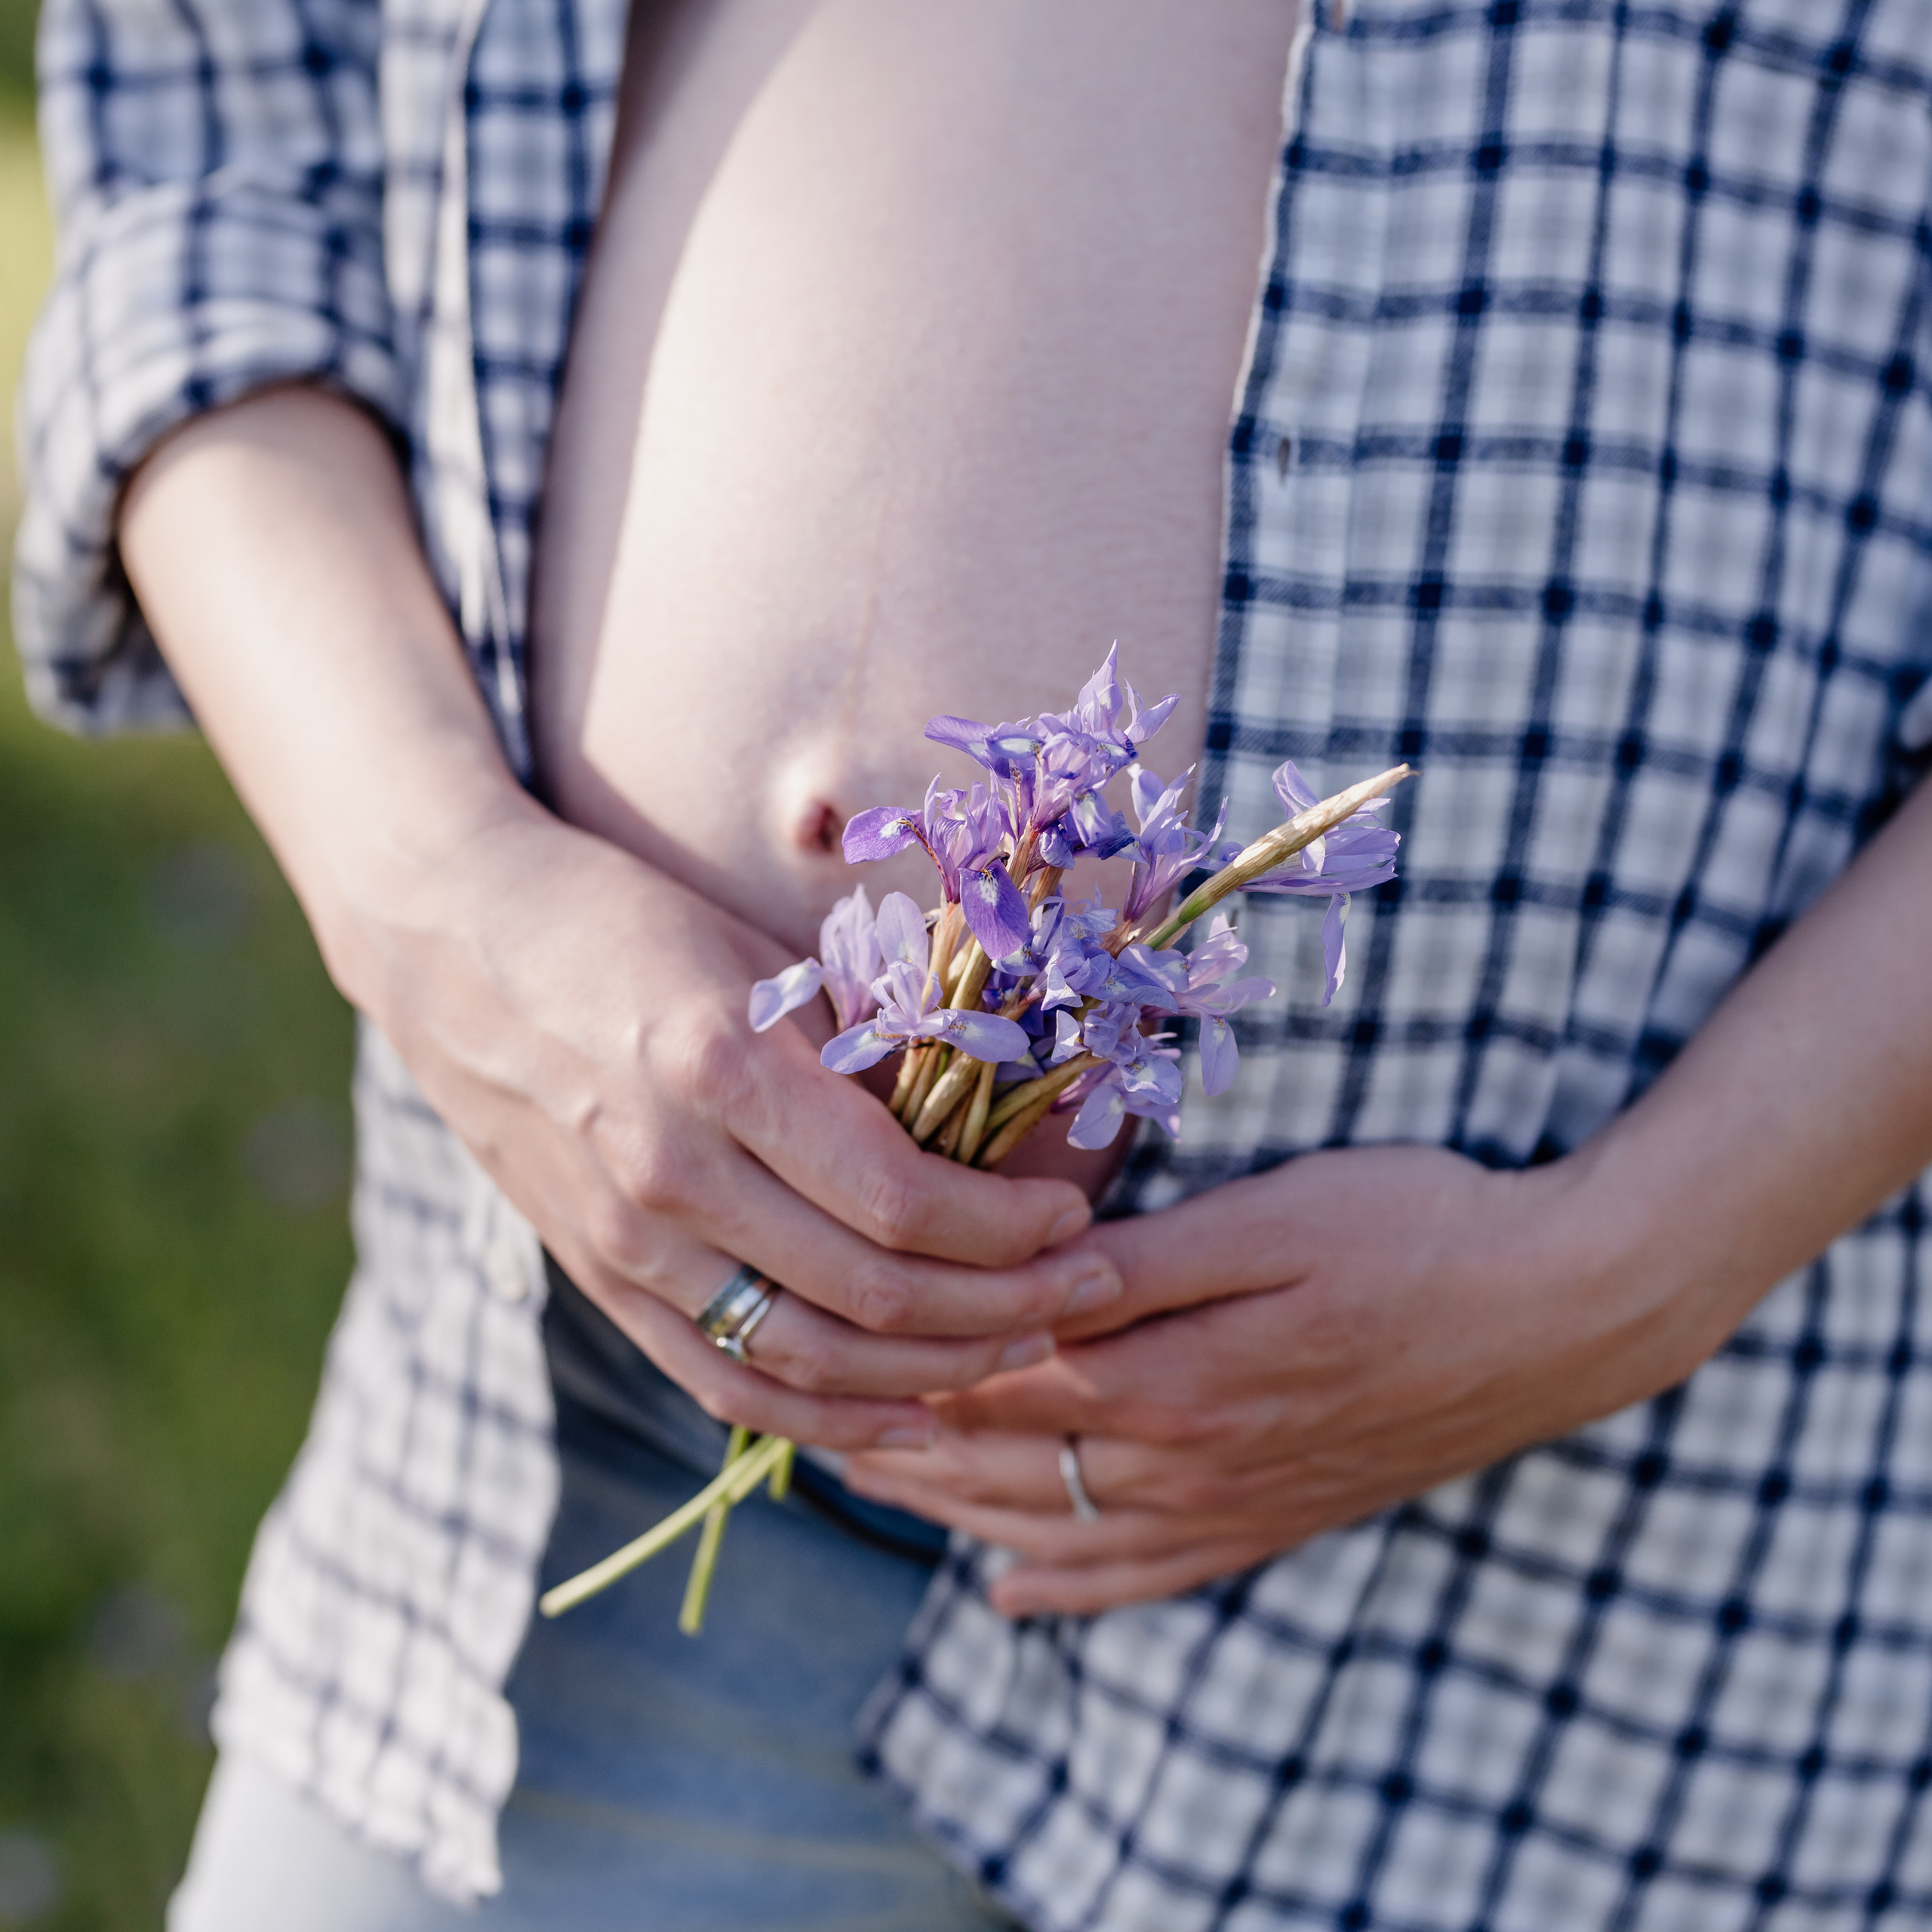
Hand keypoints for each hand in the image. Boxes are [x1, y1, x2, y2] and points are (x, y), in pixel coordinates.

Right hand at [352, 797, 1125, 1448]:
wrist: (454, 947)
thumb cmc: (625, 925)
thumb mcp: (754, 964)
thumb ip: (857, 1062)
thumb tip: (981, 1146)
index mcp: (721, 1074)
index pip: (900, 1199)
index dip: (1006, 1228)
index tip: (1071, 1217)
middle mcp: (669, 1175)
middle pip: (872, 1293)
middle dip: (1004, 1306)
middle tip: (1087, 1289)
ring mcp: (626, 1243)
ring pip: (811, 1359)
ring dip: (936, 1371)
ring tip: (1026, 1349)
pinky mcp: (601, 1279)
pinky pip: (727, 1382)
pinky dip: (826, 1418)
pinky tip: (910, 1419)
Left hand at [846, 1140, 1736, 1612]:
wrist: (1561, 1312)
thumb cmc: (1415, 1229)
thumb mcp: (1272, 1217)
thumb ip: (1138, 1263)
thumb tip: (1024, 1282)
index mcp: (1167, 1374)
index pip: (992, 1381)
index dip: (901, 1363)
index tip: (824, 1342)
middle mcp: (1181, 1461)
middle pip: (1002, 1464)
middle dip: (897, 1444)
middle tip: (805, 1421)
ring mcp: (1229, 1505)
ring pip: (1051, 1527)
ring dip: (950, 1510)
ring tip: (872, 1491)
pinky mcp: (1273, 1520)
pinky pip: (1141, 1578)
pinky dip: (1063, 1587)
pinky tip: (1010, 1595)